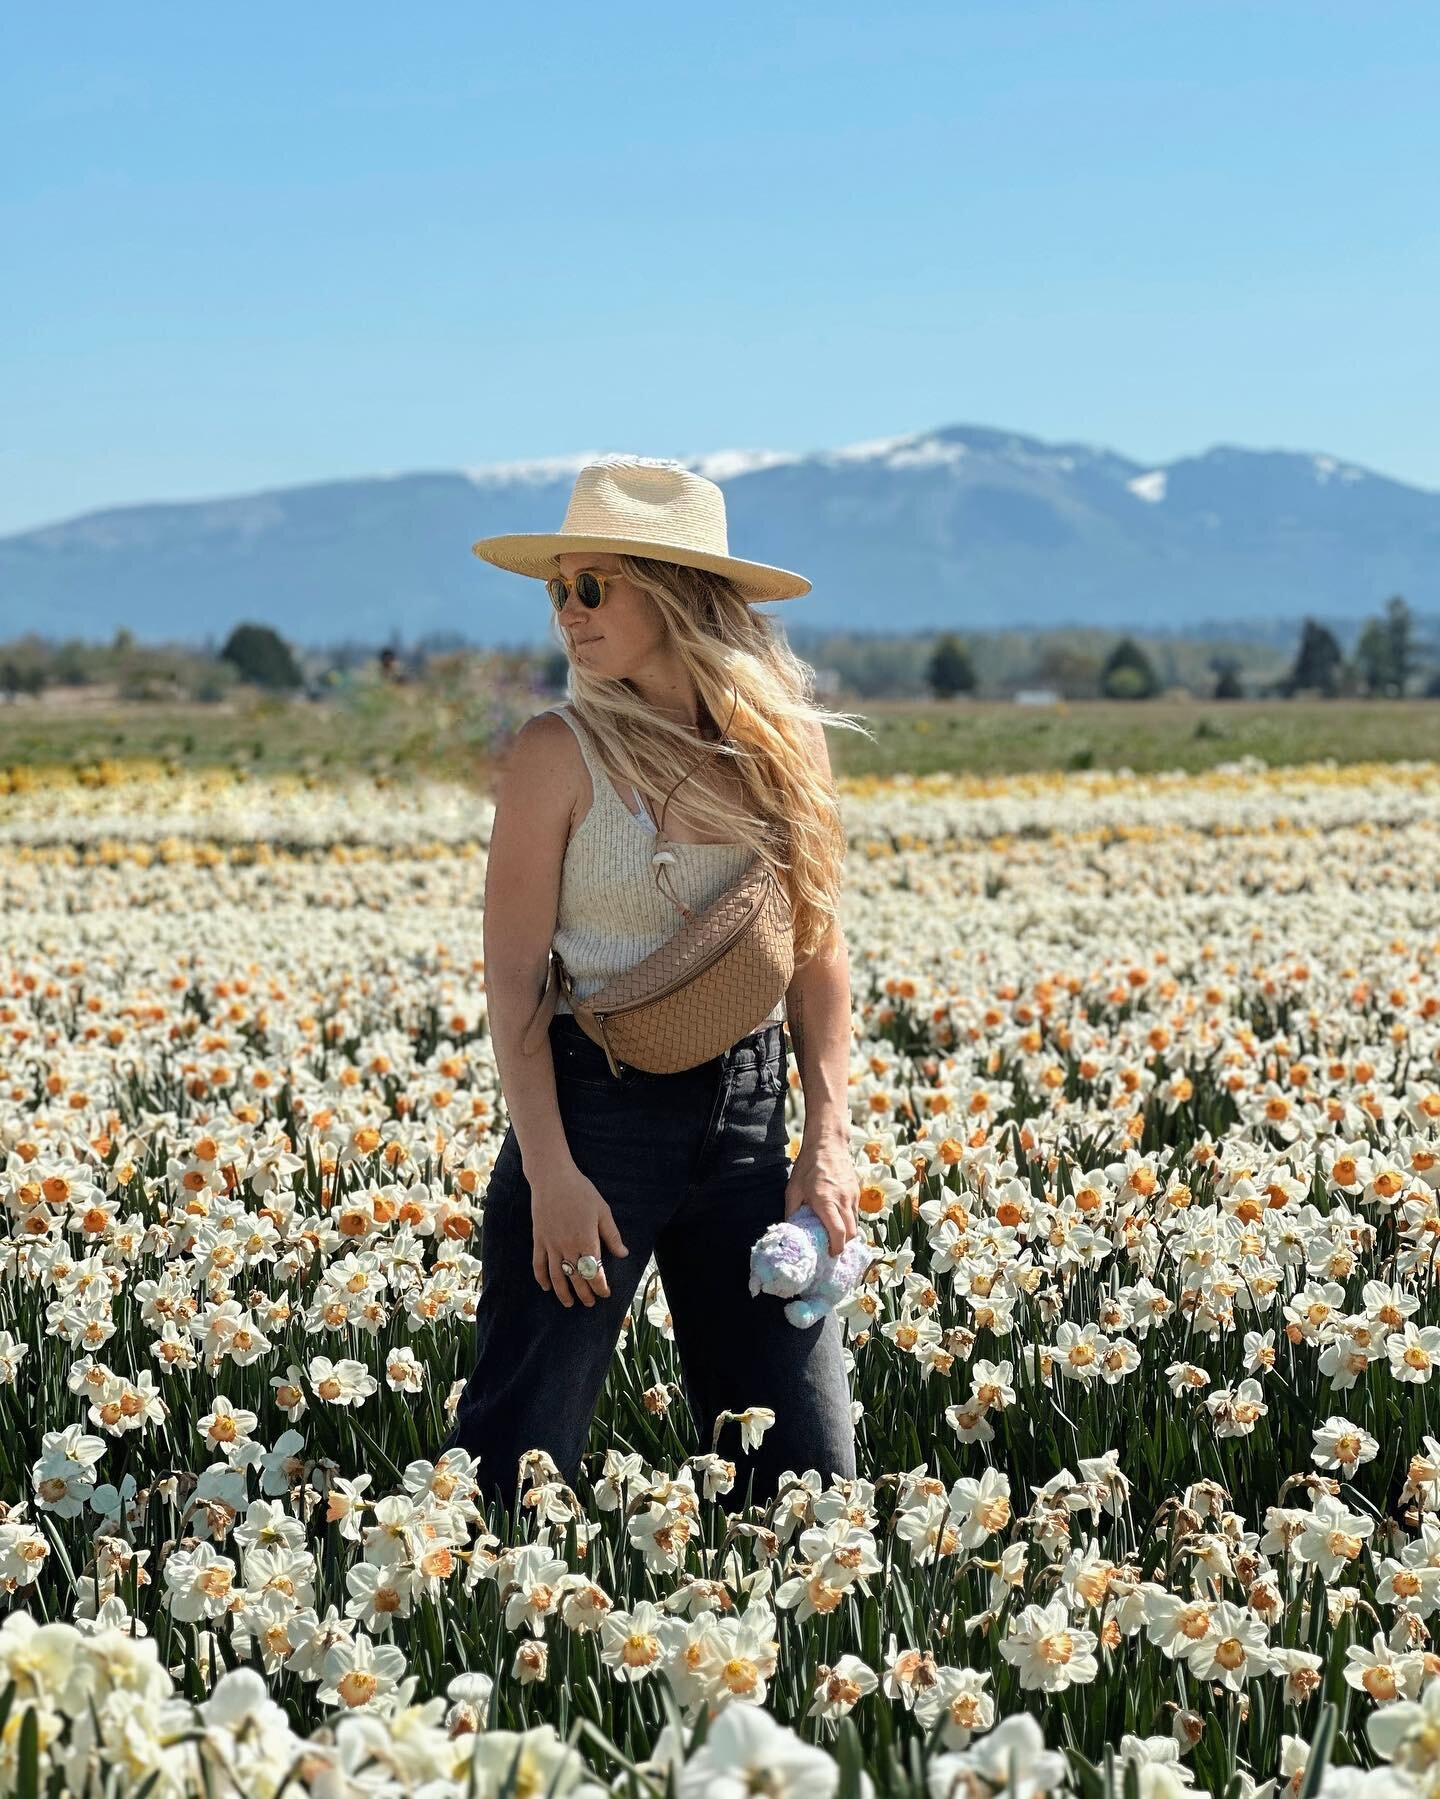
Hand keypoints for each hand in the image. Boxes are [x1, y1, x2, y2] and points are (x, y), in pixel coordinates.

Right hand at [530, 1163, 629, 1307]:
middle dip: (584, 1293)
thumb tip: (623, 1253)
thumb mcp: (602, 1211)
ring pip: (557, 1276)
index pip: (594, 1272)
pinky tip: (546, 1287)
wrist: (552, 1177)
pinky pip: (539, 1264)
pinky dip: (542, 1278)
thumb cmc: (581, 1191)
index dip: (600, 1286)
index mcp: (586, 1240)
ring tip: (569, 1303)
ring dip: (563, 1292)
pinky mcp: (539, 1239)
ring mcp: (551, 1244)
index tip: (605, 1293)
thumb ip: (612, 1235)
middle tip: (590, 1303)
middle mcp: (568, 1246)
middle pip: (577, 1278)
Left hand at [783, 1130, 856, 1256]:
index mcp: (826, 1202)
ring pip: (855, 1224)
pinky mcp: (856, 1192)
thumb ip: (792, 1211)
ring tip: (833, 1236)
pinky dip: (849, 1221)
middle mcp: (843, 1201)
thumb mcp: (793, 1189)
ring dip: (847, 1234)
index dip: (836, 1248)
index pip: (839, 1233)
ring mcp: (852, 1196)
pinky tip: (837, 1219)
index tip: (828, 1254)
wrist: (828, 1143)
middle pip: (851, 1233)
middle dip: (843, 1245)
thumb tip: (790, 1229)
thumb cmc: (808, 1165)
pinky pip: (856, 1213)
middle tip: (830, 1248)